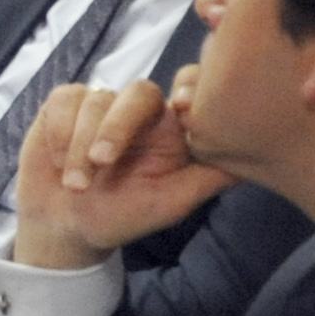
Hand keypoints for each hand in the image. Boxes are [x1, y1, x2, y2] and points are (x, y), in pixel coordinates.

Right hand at [12, 76, 233, 269]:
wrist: (66, 229)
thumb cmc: (122, 217)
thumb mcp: (172, 203)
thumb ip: (208, 177)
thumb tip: (256, 157)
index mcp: (172, 129)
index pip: (189, 86)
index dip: (189, 86)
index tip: (181, 108)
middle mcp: (139, 112)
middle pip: (139, 92)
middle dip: (117, 126)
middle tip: (102, 162)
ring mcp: (101, 106)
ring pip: (96, 100)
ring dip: (78, 146)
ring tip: (77, 185)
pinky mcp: (64, 106)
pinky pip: (65, 100)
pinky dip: (58, 133)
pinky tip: (58, 162)